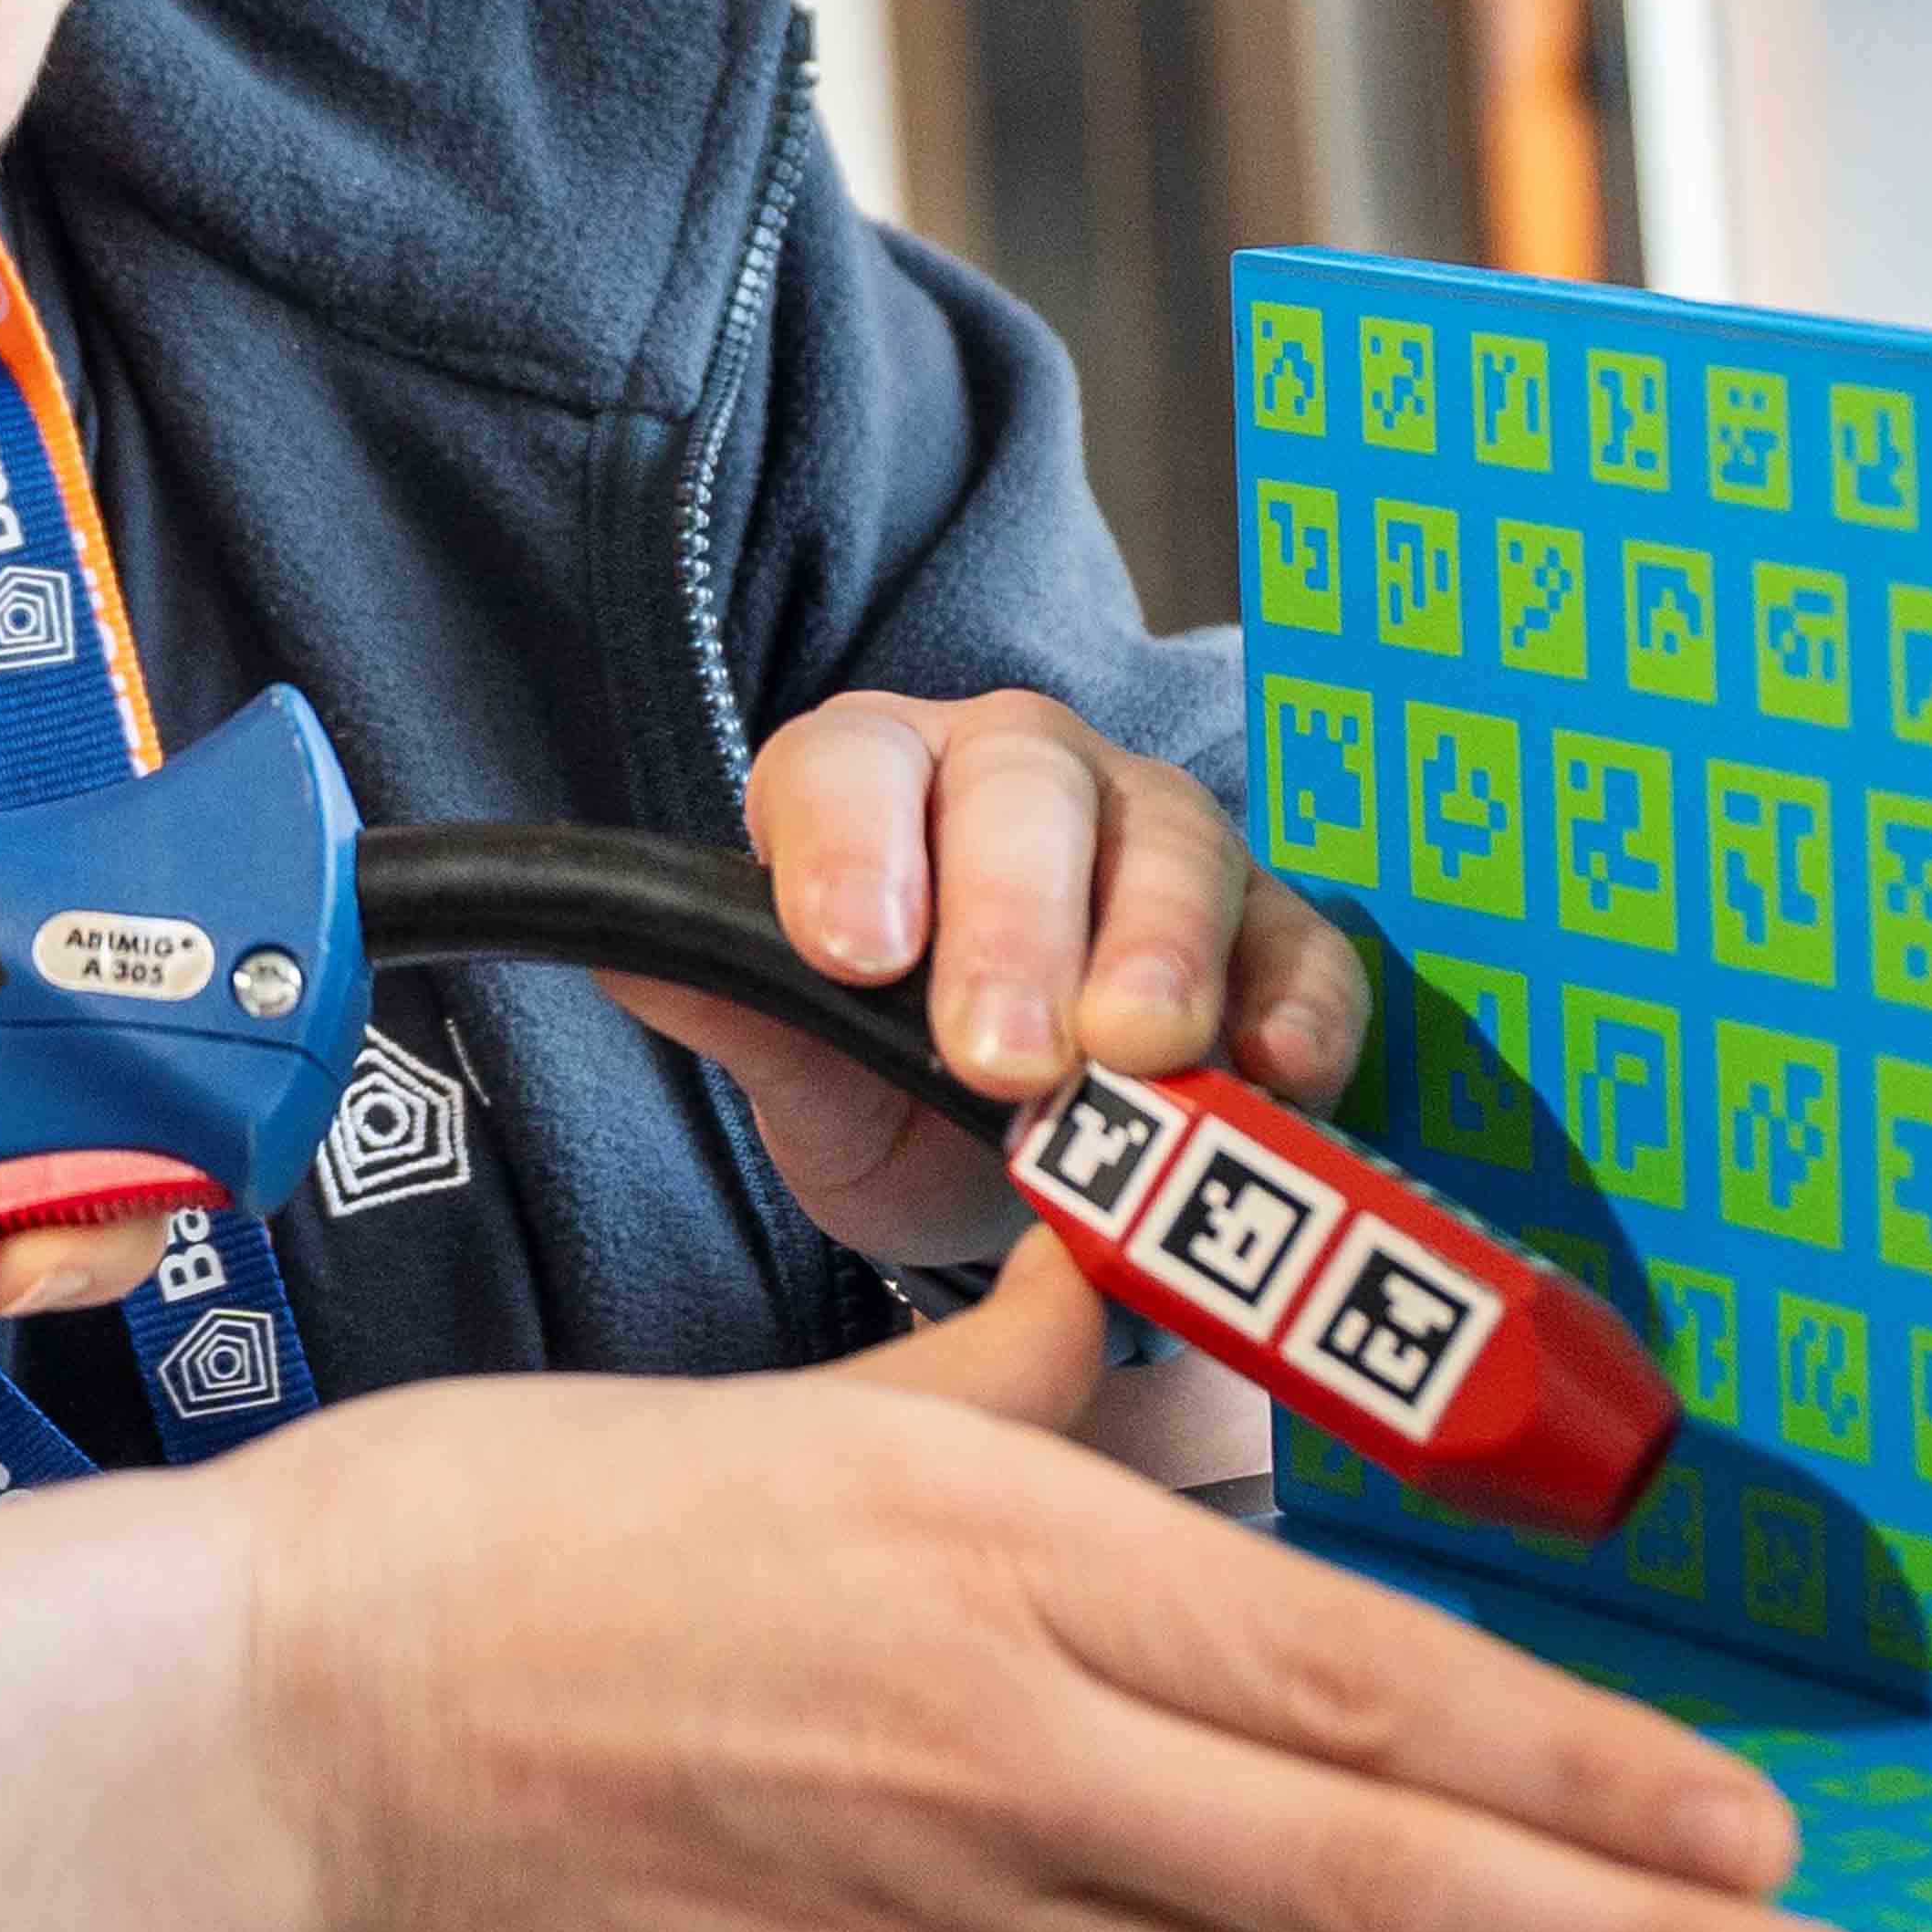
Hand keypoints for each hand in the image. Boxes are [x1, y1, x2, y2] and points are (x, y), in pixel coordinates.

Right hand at [238, 1230, 1898, 1931]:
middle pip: (1388, 1891)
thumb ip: (1025, 1393)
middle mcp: (1004, 1761)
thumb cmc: (529, 1534)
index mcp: (1002, 1568)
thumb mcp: (821, 1417)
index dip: (1587, 1788)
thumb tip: (1145, 1324)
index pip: (1368, 1697)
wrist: (296, 1708)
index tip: (1755, 1833)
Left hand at [608, 687, 1370, 1261]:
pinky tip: (1279, 1065)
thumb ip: (739, 1015)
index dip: (851, 848)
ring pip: (1175, 845)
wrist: (1008, 1165)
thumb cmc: (886, 1088)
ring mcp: (1159, 837)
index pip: (851, 766)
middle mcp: (1019, 775)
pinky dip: (1298, 999)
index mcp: (877, 778)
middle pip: (1023, 791)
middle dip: (1015, 923)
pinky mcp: (1274, 928)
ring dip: (1159, 952)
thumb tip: (629, 963)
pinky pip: (1302, 941)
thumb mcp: (799, 1068)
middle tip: (1000, 1054)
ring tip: (1138, 1059)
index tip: (850, 955)